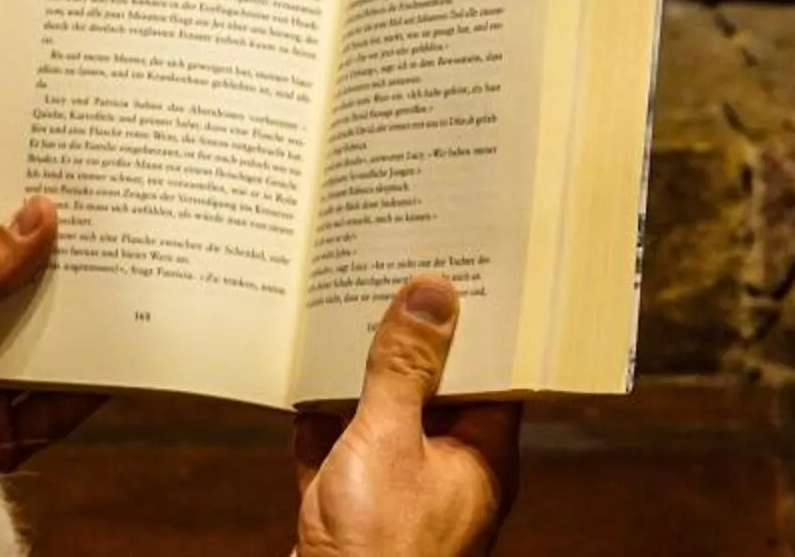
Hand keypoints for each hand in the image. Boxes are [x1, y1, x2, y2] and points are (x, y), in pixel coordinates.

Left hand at [0, 196, 105, 472]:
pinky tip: (119, 360)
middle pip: (15, 300)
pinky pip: (53, 412)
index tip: (56, 190)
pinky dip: (87, 389)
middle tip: (108, 232)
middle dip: (57, 271)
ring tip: (127, 287)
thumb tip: (38, 213)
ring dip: (79, 326)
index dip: (10, 221)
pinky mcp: (1, 438)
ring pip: (40, 352)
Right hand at [291, 276, 520, 556]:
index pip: (493, 372)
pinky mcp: (353, 518)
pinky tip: (300, 379)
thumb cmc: (378, 550)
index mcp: (482, 456)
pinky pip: (340, 455)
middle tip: (390, 272)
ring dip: (360, 378)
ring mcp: (401, 498)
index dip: (477, 321)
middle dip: (409, 341)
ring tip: (339, 310)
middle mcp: (449, 474)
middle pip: (436, 391)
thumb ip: (404, 369)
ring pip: (385, 422)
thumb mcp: (388, 442)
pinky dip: (322, 422)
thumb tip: (434, 292)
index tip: (460, 265)